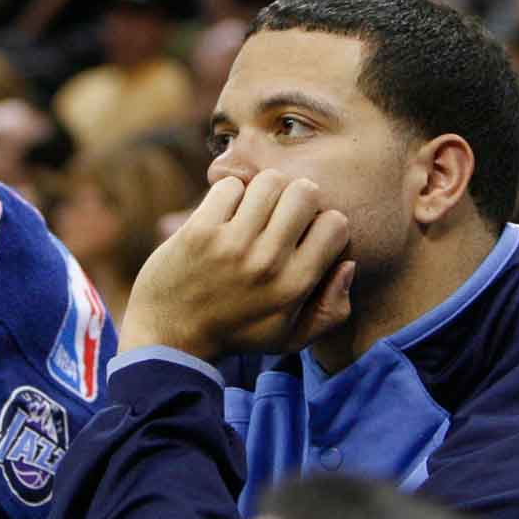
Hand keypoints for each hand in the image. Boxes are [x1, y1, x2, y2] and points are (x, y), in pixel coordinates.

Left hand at [119, 171, 354, 359]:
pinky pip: (229, 185)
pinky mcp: (198, 230)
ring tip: (254, 211)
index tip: (305, 235)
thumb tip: (348, 264)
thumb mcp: (291, 337)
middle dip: (297, 197)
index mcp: (295, 286)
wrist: (170, 336)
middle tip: (280, 215)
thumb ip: (332, 310)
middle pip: (306, 192)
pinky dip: (229, 194)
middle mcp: (267, 263)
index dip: (323, 223)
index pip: (335, 224)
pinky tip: (225, 214)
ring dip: (263, 191)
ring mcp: (231, 244)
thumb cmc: (237, 332)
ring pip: (269, 181)